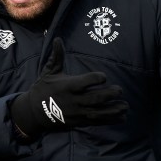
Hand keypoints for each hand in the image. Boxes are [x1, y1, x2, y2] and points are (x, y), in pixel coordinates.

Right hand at [11, 38, 127, 138]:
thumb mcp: (49, 72)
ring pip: (98, 112)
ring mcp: (77, 113)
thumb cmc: (43, 89)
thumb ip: (56, 56)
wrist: (35, 112)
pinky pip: (97, 122)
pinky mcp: (79, 122)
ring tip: (125, 106)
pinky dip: (110, 120)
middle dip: (110, 94)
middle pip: (95, 98)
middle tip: (120, 90)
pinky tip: (122, 117)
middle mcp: (73, 100)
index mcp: (67, 86)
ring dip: (114, 109)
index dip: (96, 79)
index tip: (103, 77)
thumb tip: (58, 39)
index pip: (84, 82)